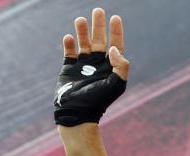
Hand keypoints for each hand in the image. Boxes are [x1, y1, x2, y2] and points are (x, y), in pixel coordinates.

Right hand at [54, 8, 128, 126]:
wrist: (78, 110)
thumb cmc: (99, 100)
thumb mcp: (116, 84)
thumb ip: (120, 66)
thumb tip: (113, 48)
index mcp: (110, 68)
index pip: (116, 46)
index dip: (116, 32)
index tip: (115, 18)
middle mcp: (98, 65)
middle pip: (100, 40)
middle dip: (99, 26)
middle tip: (98, 10)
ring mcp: (83, 66)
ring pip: (84, 43)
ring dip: (82, 32)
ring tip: (80, 20)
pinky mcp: (69, 68)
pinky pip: (69, 52)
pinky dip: (69, 44)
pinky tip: (69, 37)